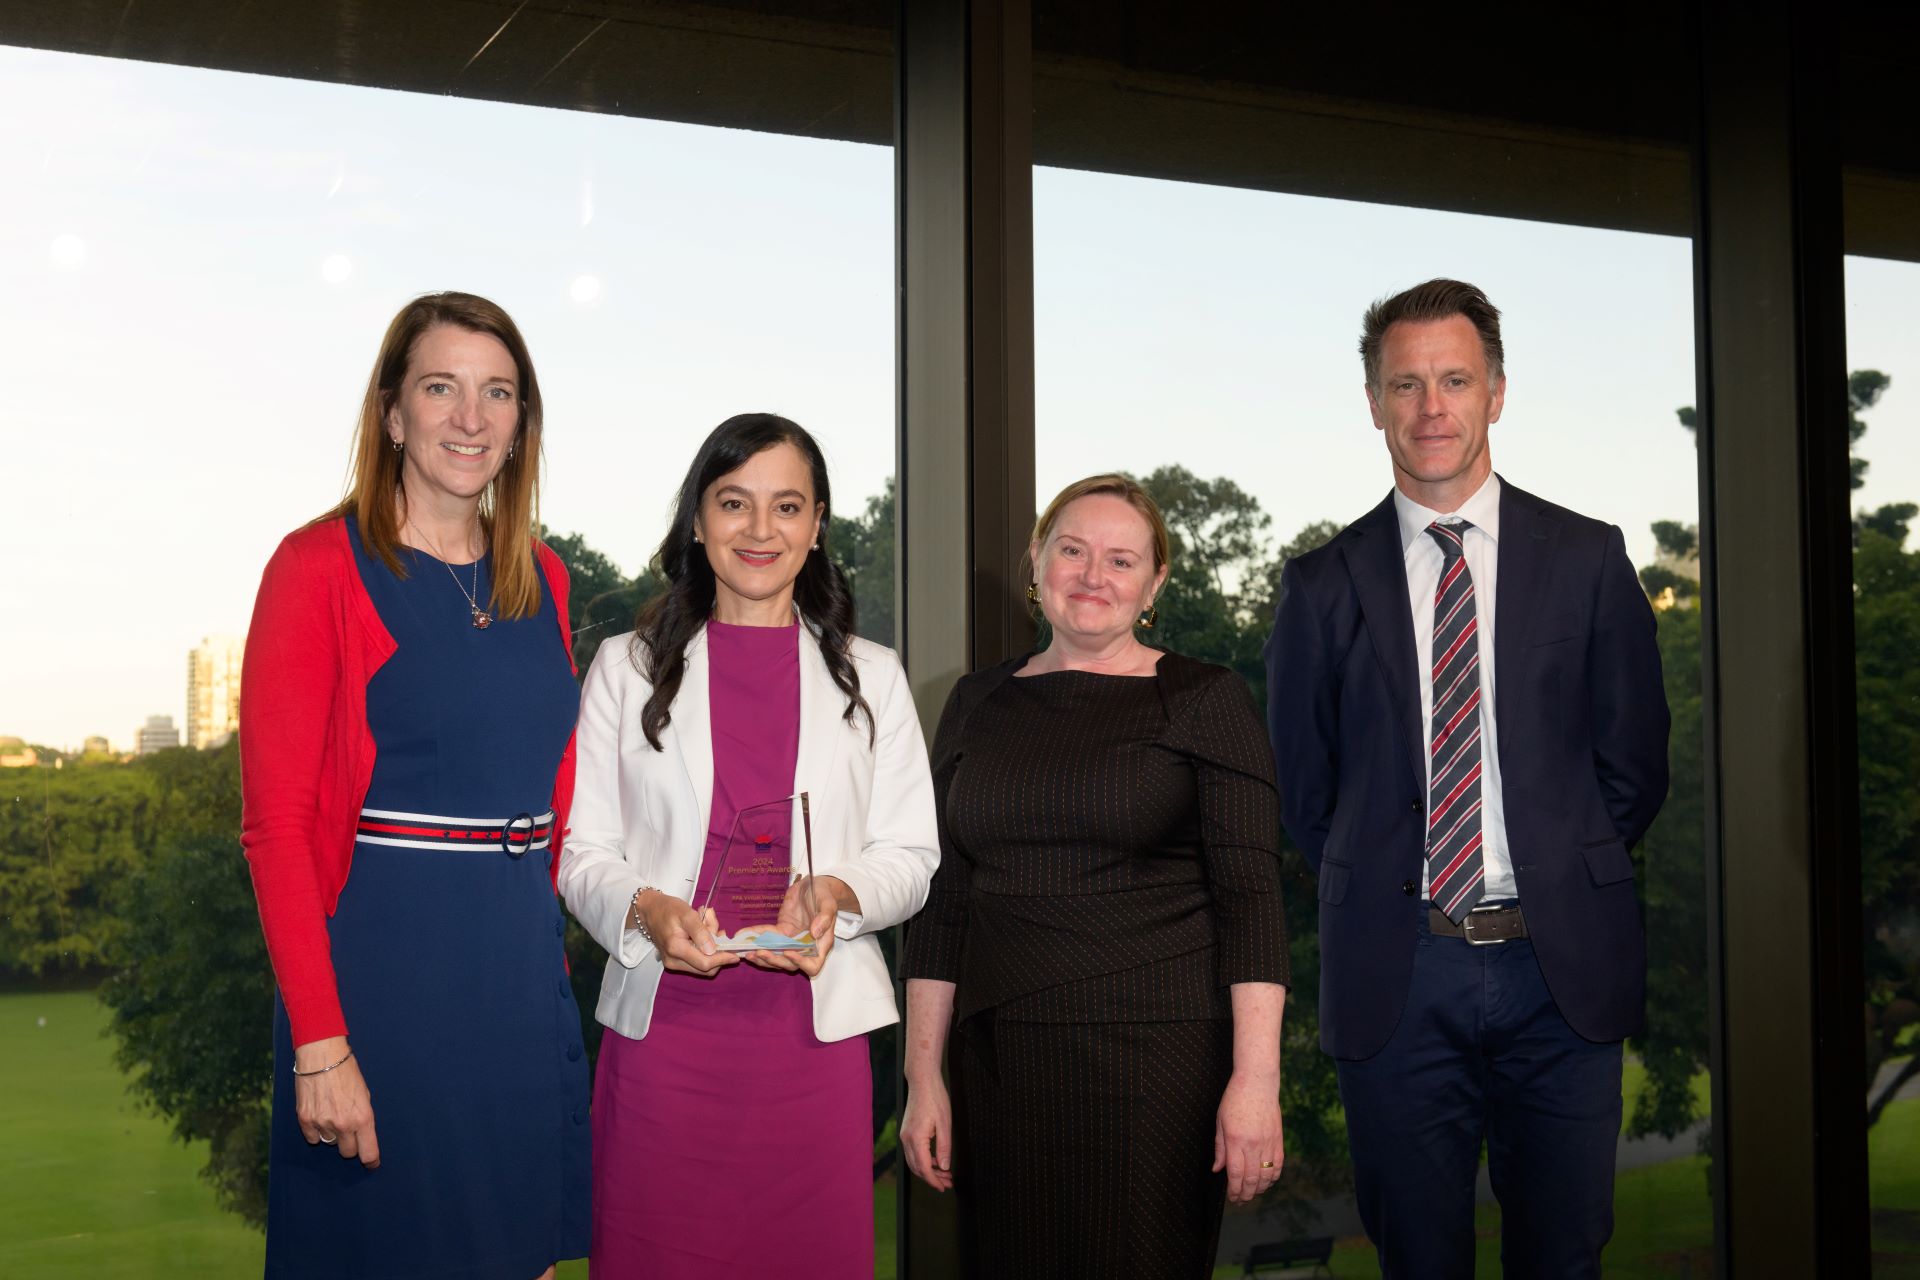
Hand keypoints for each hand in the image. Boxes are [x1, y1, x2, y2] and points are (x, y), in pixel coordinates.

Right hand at [293, 1036, 380, 1168]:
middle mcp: (343, 1124)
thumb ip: (363, 1117)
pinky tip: (320, 1115)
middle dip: (351, 1145)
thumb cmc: (347, 1072)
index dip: (370, 1160)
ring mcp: (323, 1123)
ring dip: (334, 1135)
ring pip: (330, 1143)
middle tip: (350, 1131)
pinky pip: (313, 1138)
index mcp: (363, 1117)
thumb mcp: (365, 1094)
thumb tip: (363, 1135)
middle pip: (348, 1152)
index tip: (371, 1163)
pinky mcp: (305, 1120)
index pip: (368, 1152)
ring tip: (333, 1114)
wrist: (322, 1056)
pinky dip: (317, 1131)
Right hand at [636, 891, 739, 975]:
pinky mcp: (674, 962)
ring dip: (711, 951)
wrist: (650, 911)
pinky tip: (703, 934)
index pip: (705, 963)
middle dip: (717, 952)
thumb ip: (700, 932)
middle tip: (718, 930)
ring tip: (708, 927)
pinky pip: (696, 962)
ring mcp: (673, 964)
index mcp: (676, 949)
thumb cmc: (668, 909)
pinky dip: (704, 951)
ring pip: (702, 966)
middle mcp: (673, 961)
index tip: (736, 954)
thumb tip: (713, 950)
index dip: (723, 959)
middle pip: (705, 968)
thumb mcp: (687, 914)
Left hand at [740, 875, 846, 976]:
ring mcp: (792, 940)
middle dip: (774, 960)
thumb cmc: (825, 894)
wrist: (814, 885)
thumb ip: (825, 917)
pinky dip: (756, 938)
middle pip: (790, 964)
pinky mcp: (781, 932)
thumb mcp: (828, 903)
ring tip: (747, 953)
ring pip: (776, 956)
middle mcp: (806, 946)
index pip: (812, 964)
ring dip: (762, 957)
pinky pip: (768, 938)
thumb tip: (815, 933)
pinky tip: (744, 935)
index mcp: (821, 943)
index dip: (800, 963)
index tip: (787, 952)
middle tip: (760, 952)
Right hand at [900, 1074, 953, 1190]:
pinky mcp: (907, 1131)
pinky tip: (935, 1160)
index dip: (934, 1181)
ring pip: (914, 1161)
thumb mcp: (945, 1124)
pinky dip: (923, 1160)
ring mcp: (905, 1135)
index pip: (924, 1168)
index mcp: (916, 1139)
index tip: (944, 1187)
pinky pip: (913, 1152)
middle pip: (917, 1168)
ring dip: (928, 1170)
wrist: (922, 1080)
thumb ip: (944, 1148)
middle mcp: (906, 1139)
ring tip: (944, 1173)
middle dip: (932, 1178)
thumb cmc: (935, 1099)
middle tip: (948, 1182)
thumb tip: (944, 1167)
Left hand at [1213, 1070, 1283, 1203]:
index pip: (1235, 1174)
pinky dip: (1273, 1177)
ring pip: (1266, 1175)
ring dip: (1260, 1189)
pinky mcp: (1278, 1139)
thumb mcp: (1220, 1122)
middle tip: (1241, 1201)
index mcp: (1235, 1140)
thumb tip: (1217, 1169)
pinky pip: (1278, 1165)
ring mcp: (1268, 1142)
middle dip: (1246, 1194)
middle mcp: (1252, 1144)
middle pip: (1251, 1179)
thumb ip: (1219, 1148)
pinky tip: (1267, 1182)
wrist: (1257, 1083)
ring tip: (1253, 1194)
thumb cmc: (1235, 1099)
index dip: (1234, 1190)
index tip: (1232, 1197)